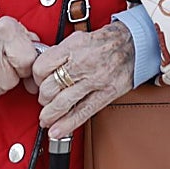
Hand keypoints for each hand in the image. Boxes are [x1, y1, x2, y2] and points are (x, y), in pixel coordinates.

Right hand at [0, 16, 39, 105]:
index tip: (22, 65)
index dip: (27, 68)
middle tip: (5, 67)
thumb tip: (44, 72)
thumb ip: (33, 46)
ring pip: (0, 90)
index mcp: (5, 29)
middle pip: (12, 80)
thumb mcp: (16, 31)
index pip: (27, 62)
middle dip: (13, 77)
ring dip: (0, 85)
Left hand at [32, 21, 134, 138]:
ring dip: (50, 114)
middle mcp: (83, 63)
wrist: (134, 43)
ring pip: (63, 103)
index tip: (38, 81)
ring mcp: (95, 80)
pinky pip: (83, 112)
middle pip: (50, 87)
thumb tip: (44, 69)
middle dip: (43, 97)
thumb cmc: (106, 41)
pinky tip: (57, 130)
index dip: (36, 77)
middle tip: (45, 99)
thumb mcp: (79, 38)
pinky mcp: (106, 93)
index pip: (42, 67)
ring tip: (46, 119)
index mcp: (74, 47)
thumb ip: (61, 53)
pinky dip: (68, 124)